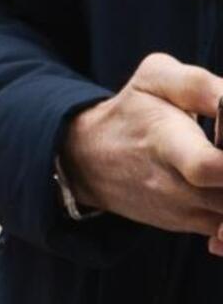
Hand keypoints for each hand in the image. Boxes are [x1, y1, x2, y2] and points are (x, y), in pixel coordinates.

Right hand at [61, 55, 222, 236]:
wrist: (94, 159)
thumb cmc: (134, 111)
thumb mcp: (156, 78)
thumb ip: (201, 85)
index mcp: (166, 141)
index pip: (204, 166)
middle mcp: (176, 184)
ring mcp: (185, 211)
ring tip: (220, 157)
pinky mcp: (194, 225)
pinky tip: (220, 185)